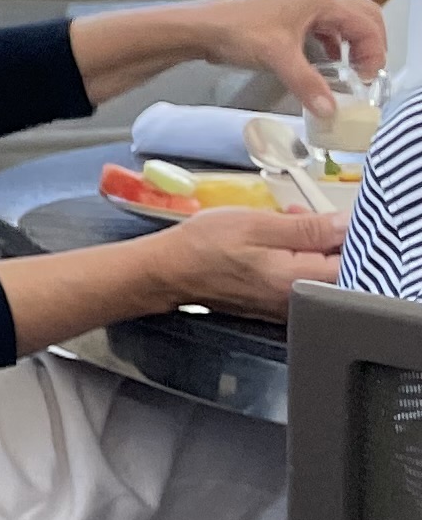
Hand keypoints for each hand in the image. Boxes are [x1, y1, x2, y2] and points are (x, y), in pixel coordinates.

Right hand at [142, 203, 339, 317]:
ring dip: (310, 245)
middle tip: (300, 214)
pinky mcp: (274, 304)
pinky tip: (276, 242)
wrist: (167, 271)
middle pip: (338, 268)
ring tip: (283, 223)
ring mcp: (285, 305)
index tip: (331, 215)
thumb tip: (348, 224)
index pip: (352, 259)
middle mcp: (297, 299)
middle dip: (328, 237)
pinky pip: (301, 279)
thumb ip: (308, 227)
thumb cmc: (204, 245)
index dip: (348, 233)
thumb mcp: (257, 224)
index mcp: (297, 279)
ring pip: (319, 272)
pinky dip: (296, 258)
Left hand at [200, 0, 388, 112]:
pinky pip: (323, 28)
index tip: (367, 77)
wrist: (199, 27)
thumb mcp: (277, 58)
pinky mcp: (287, 18)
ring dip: (351, 45)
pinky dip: (332, 45)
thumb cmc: (234, 30)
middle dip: (370, 45)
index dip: (374, 51)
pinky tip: (325, 64)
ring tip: (350, 72)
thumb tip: (329, 108)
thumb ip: (307, 84)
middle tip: (366, 72)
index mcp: (320, 1)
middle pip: (361, 18)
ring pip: (342, 23)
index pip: (367, 23)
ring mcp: (300, 6)